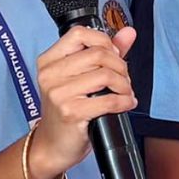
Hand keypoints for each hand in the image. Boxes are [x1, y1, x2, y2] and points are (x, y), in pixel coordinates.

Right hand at [25, 25, 137, 178]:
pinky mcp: (71, 112)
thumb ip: (105, 52)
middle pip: (98, 54)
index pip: (80, 33)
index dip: (104, 41)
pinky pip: (109, 100)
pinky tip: (126, 104)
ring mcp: (59, 93)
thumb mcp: (80, 78)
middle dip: (120, 66)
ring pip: (106, 74)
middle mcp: (50, 74)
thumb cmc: (66, 111)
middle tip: (123, 80)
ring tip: (124, 93)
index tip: (114, 55)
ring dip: (124, 85)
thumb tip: (129, 32)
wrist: (52, 146)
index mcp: (49, 61)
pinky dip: (125, 101)